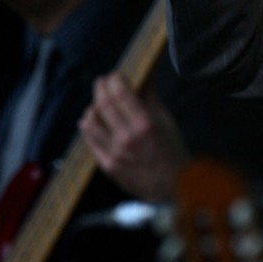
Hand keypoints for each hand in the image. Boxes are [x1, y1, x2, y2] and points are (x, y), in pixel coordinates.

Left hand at [79, 72, 190, 201]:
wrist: (173, 185)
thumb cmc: (173, 150)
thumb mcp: (167, 121)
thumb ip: (149, 99)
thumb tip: (140, 78)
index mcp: (145, 124)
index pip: (120, 94)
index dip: (114, 80)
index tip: (116, 75)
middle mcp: (127, 139)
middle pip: (102, 105)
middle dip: (101, 88)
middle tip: (103, 82)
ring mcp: (115, 154)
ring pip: (90, 123)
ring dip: (92, 108)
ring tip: (97, 103)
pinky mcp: (108, 166)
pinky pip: (90, 141)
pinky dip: (89, 127)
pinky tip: (93, 122)